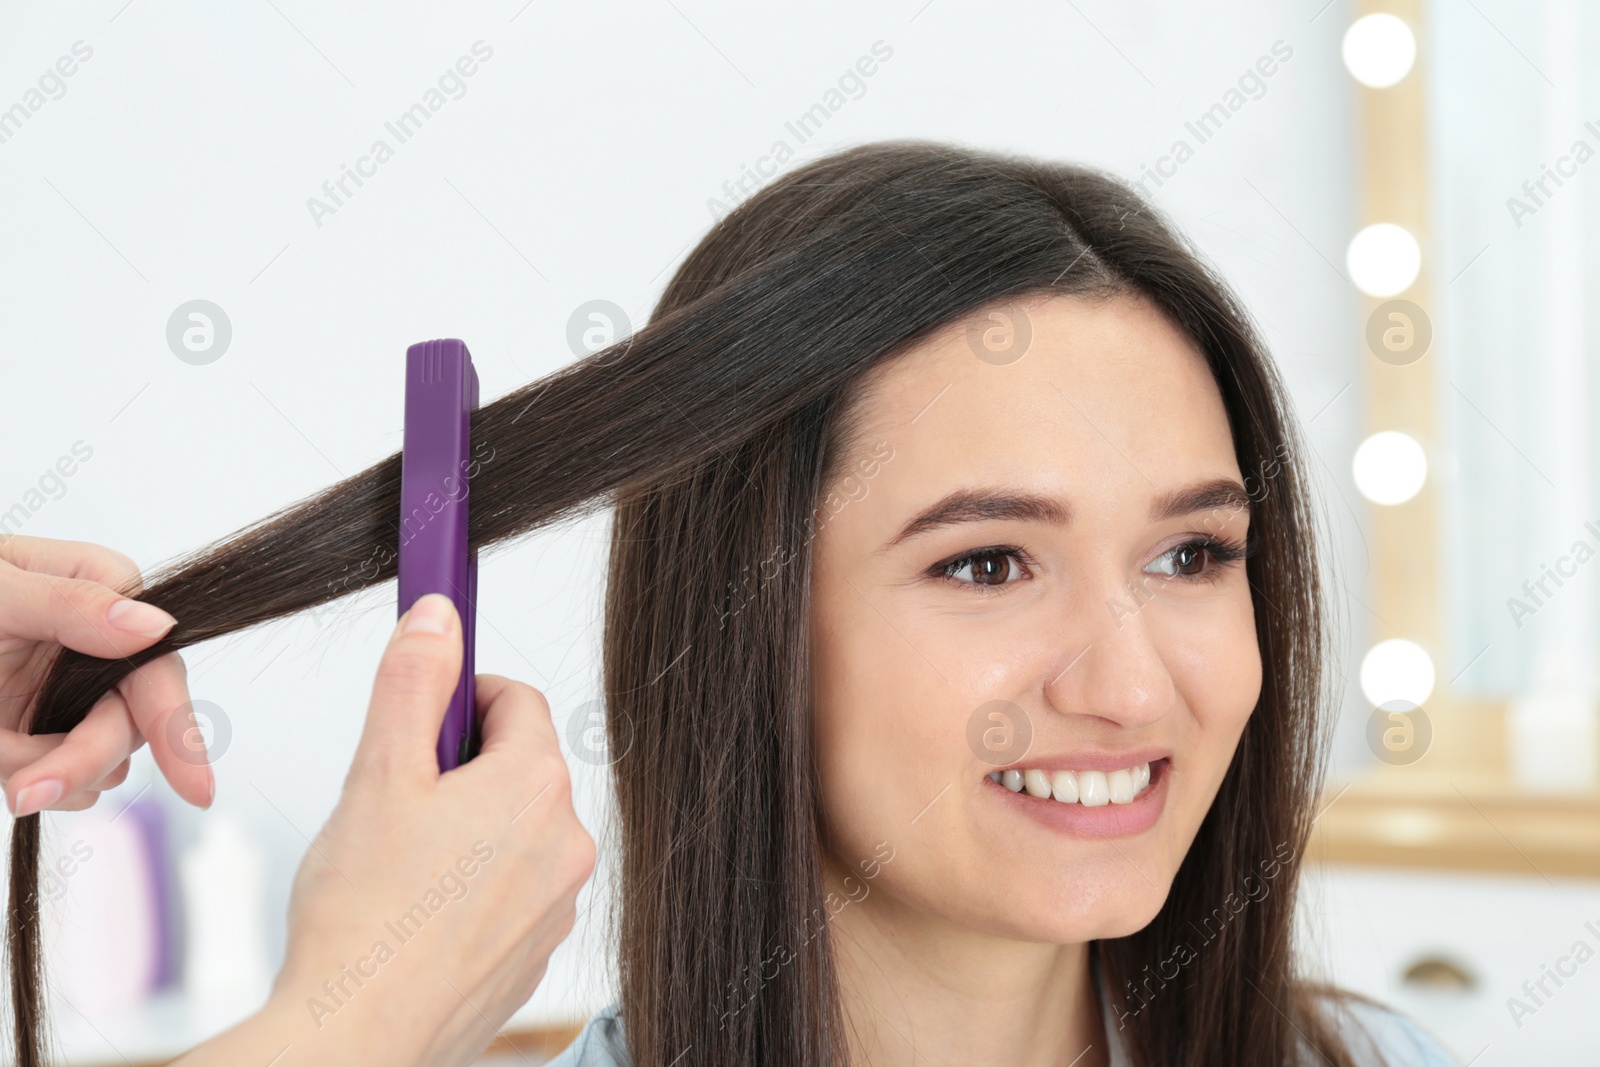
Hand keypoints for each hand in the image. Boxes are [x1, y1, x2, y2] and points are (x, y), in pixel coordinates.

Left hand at [0, 534, 209, 816]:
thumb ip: (72, 606)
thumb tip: (155, 626)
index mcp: (108, 593)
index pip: (158, 669)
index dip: (180, 731)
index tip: (196, 792)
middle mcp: (107, 647)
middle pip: (132, 728)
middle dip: (78, 762)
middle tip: (21, 793)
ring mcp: (79, 694)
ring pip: (101, 764)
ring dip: (40, 769)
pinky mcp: (49, 732)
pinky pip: (62, 781)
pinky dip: (24, 776)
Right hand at [174, 593, 596, 1066]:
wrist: (356, 1036)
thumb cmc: (364, 918)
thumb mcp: (378, 773)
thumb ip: (411, 682)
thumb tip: (438, 615)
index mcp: (536, 788)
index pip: (516, 700)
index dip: (461, 695)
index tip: (423, 708)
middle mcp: (565, 845)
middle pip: (517, 767)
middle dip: (457, 768)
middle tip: (394, 796)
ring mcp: (555, 906)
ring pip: (511, 833)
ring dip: (463, 829)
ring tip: (397, 862)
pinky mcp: (532, 955)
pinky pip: (508, 893)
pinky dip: (468, 889)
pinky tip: (413, 912)